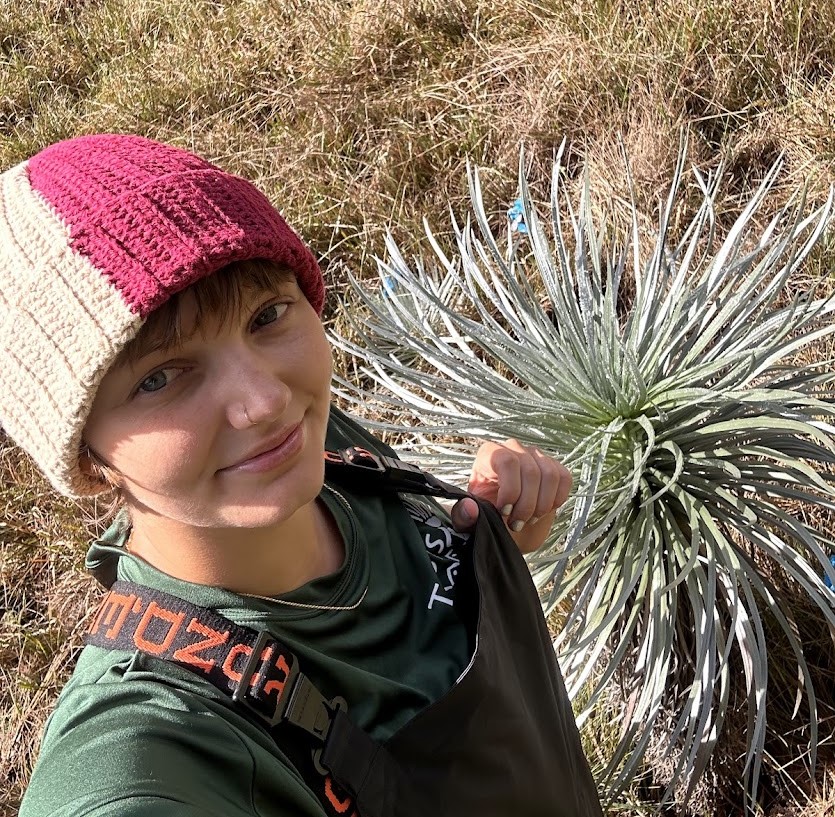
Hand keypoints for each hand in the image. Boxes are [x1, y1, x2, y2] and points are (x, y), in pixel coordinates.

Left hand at [450, 439, 571, 552]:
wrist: (507, 525)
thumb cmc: (485, 517)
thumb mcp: (469, 519)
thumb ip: (463, 516)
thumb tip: (471, 509)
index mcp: (489, 453)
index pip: (507, 461)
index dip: (510, 489)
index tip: (504, 512)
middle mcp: (514, 449)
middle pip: (530, 470)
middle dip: (526, 505)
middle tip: (516, 524)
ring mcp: (536, 456)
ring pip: (550, 475)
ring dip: (542, 504)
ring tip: (529, 520)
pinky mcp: (554, 468)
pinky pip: (564, 478)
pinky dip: (557, 499)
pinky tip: (543, 511)